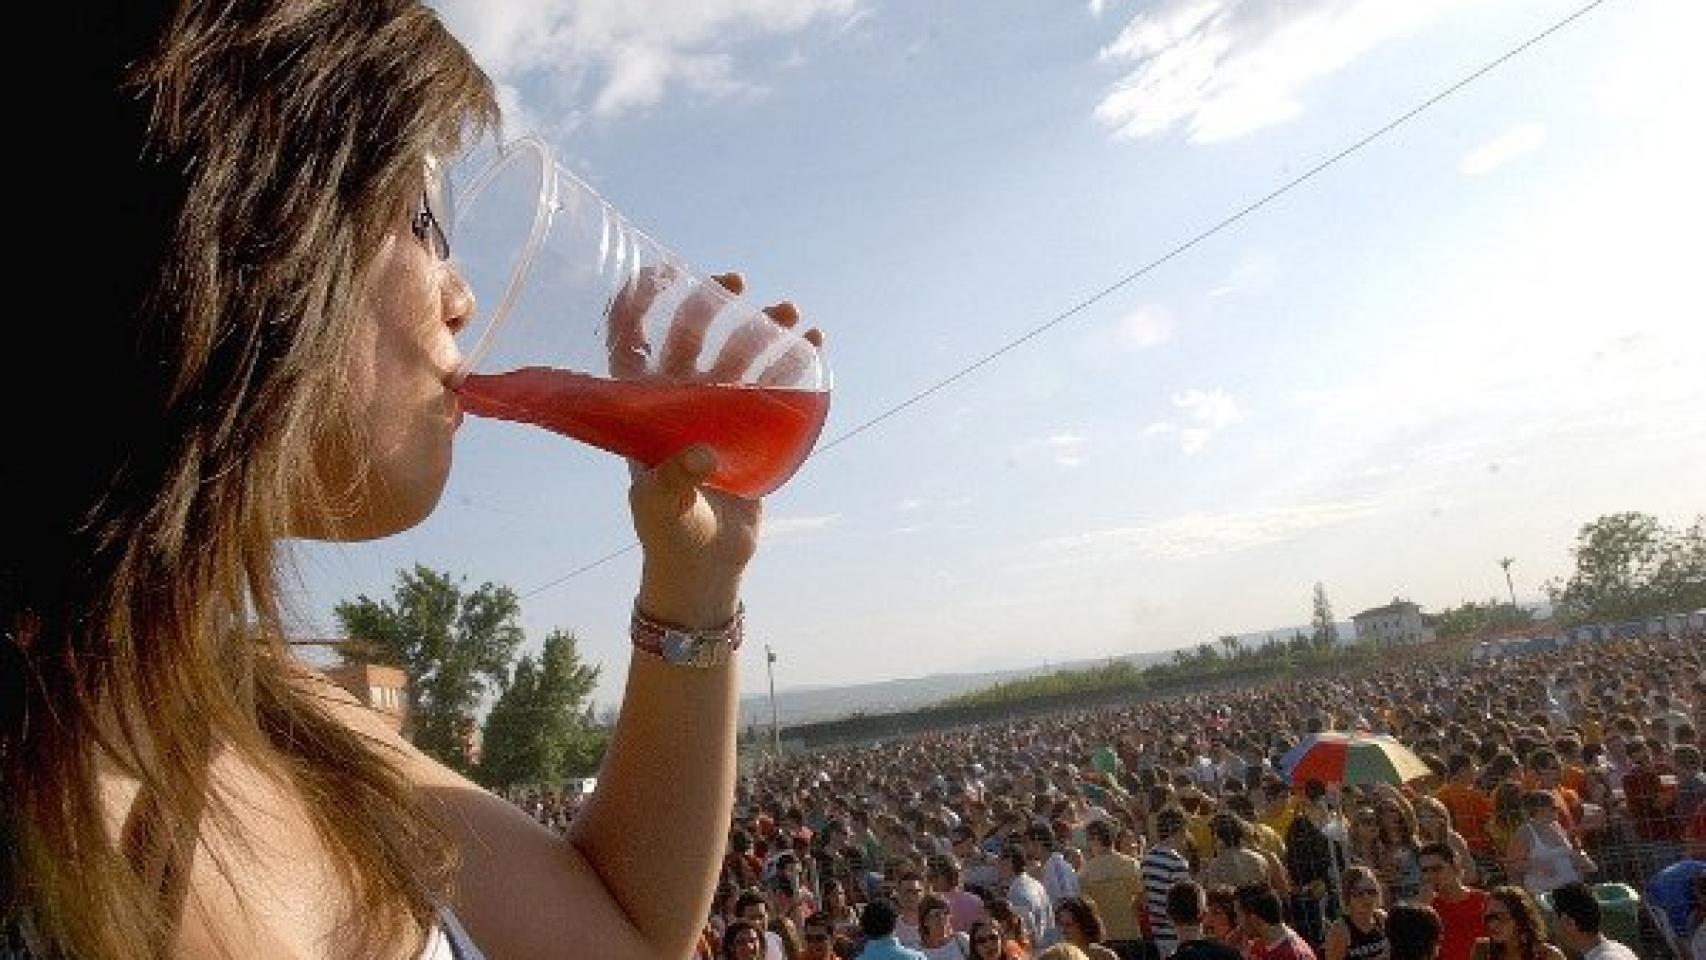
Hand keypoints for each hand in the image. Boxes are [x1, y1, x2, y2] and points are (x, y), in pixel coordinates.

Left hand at [621, 271, 821, 629]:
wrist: (705, 564)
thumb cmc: (669, 533)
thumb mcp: (662, 507)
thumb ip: (674, 480)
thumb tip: (702, 454)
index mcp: (641, 409)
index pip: (630, 342)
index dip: (639, 304)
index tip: (663, 272)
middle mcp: (677, 401)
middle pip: (690, 336)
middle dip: (712, 301)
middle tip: (737, 280)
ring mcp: (716, 412)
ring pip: (737, 354)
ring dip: (760, 327)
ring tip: (789, 312)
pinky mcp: (752, 429)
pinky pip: (772, 385)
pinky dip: (792, 361)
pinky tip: (812, 342)